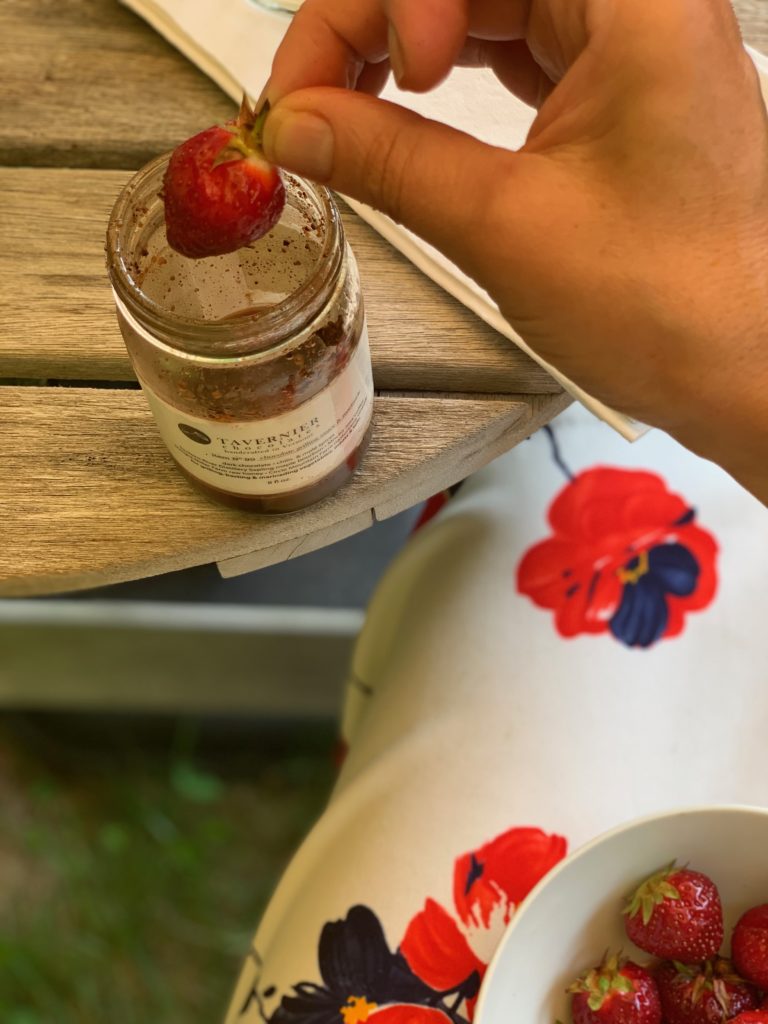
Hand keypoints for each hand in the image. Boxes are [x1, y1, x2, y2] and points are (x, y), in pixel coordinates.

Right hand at [262, 0, 767, 499]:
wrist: (740, 375)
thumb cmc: (668, 308)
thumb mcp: (505, 225)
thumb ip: (389, 159)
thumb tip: (296, 125)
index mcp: (634, 1)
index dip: (367, 9)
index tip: (311, 94)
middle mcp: (640, 5)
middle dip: (376, 24)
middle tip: (315, 103)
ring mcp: (632, 50)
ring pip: (489, 4)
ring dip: (406, 49)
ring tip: (349, 111)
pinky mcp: (619, 98)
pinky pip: (519, 54)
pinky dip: (453, 80)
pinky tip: (407, 108)